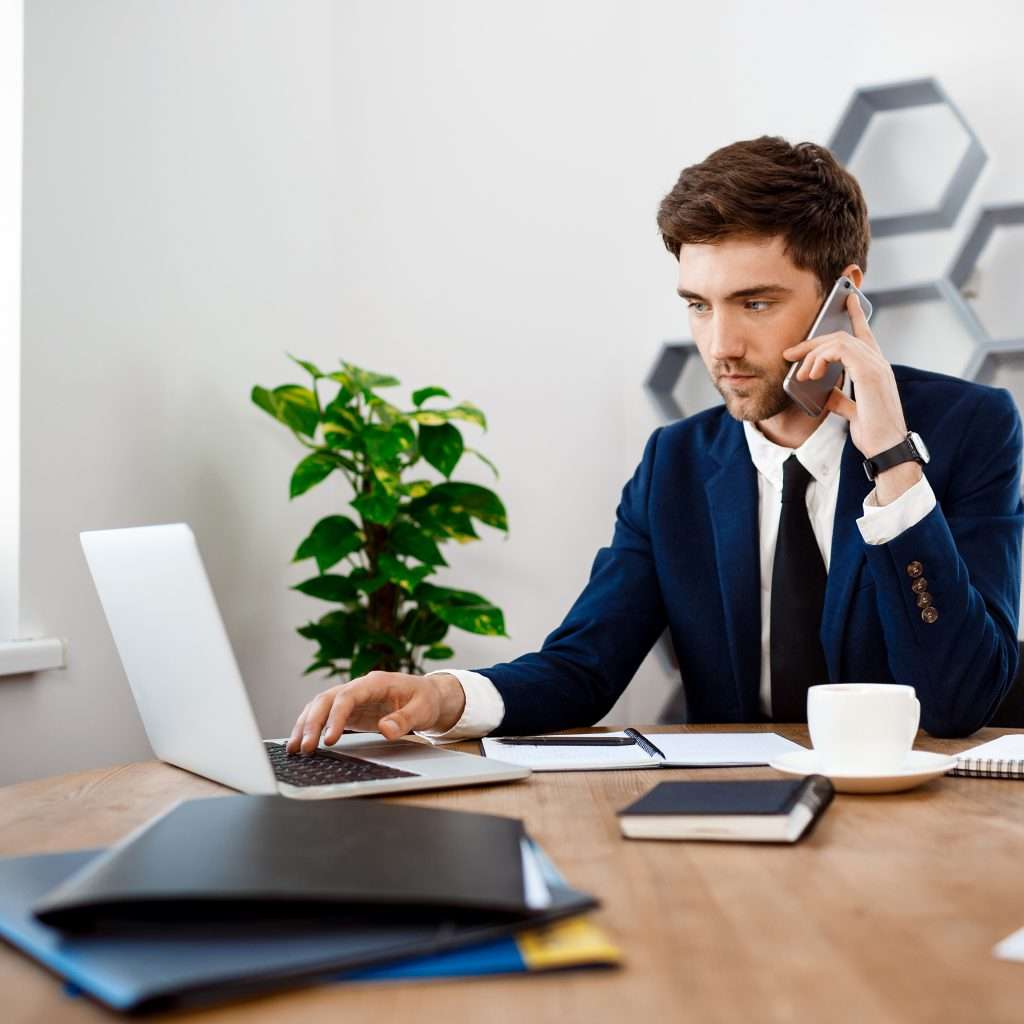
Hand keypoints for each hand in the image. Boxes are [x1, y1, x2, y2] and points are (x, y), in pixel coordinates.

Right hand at [286, 671, 465, 753]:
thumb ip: (405, 719)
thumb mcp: (423, 710)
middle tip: (305, 748)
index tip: (329, 739)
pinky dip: (311, 727)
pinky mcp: (350, 710)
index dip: (336, 717)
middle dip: (312, 723)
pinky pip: (324, 715)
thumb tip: (386, 729)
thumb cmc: (426, 700)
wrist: (429, 695)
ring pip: (320, 706)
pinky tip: (301, 743)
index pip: (347, 696)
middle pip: (326, 700)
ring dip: (305, 725)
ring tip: (294, 749)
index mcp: (375, 683)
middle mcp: (358, 687)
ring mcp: (352, 698)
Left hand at [782, 293, 921, 502]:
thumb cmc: (874, 434)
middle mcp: (878, 363)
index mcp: (875, 369)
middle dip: (813, 342)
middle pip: (843, 336)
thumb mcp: (852, 413)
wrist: (887, 450)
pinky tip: (811, 373)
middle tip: (790, 353)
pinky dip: (821, 358)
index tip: (847, 299)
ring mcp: (876, 366)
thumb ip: (841, 399)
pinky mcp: (870, 372)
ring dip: (813, 354)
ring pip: (839, 341)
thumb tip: (827, 394)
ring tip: (801, 373)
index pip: (865, 335)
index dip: (856, 315)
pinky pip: (841, 350)